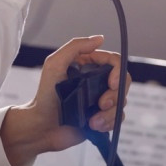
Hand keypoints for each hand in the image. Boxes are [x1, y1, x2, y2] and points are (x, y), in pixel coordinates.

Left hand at [0, 36, 129, 165]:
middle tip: (102, 103)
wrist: (42, 126)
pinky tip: (94, 125)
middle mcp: (95, 81)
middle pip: (123, 81)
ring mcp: (99, 99)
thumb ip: (75, 47)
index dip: (118, 71)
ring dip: (110, 113)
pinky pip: (117, 117)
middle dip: (116, 95)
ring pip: (121, 101)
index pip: (114, 61)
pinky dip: (108, 122)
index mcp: (87, 66)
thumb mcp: (55, 64)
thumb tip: (100, 38)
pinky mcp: (101, 116)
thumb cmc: (45, 96)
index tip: (111, 83)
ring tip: (93, 120)